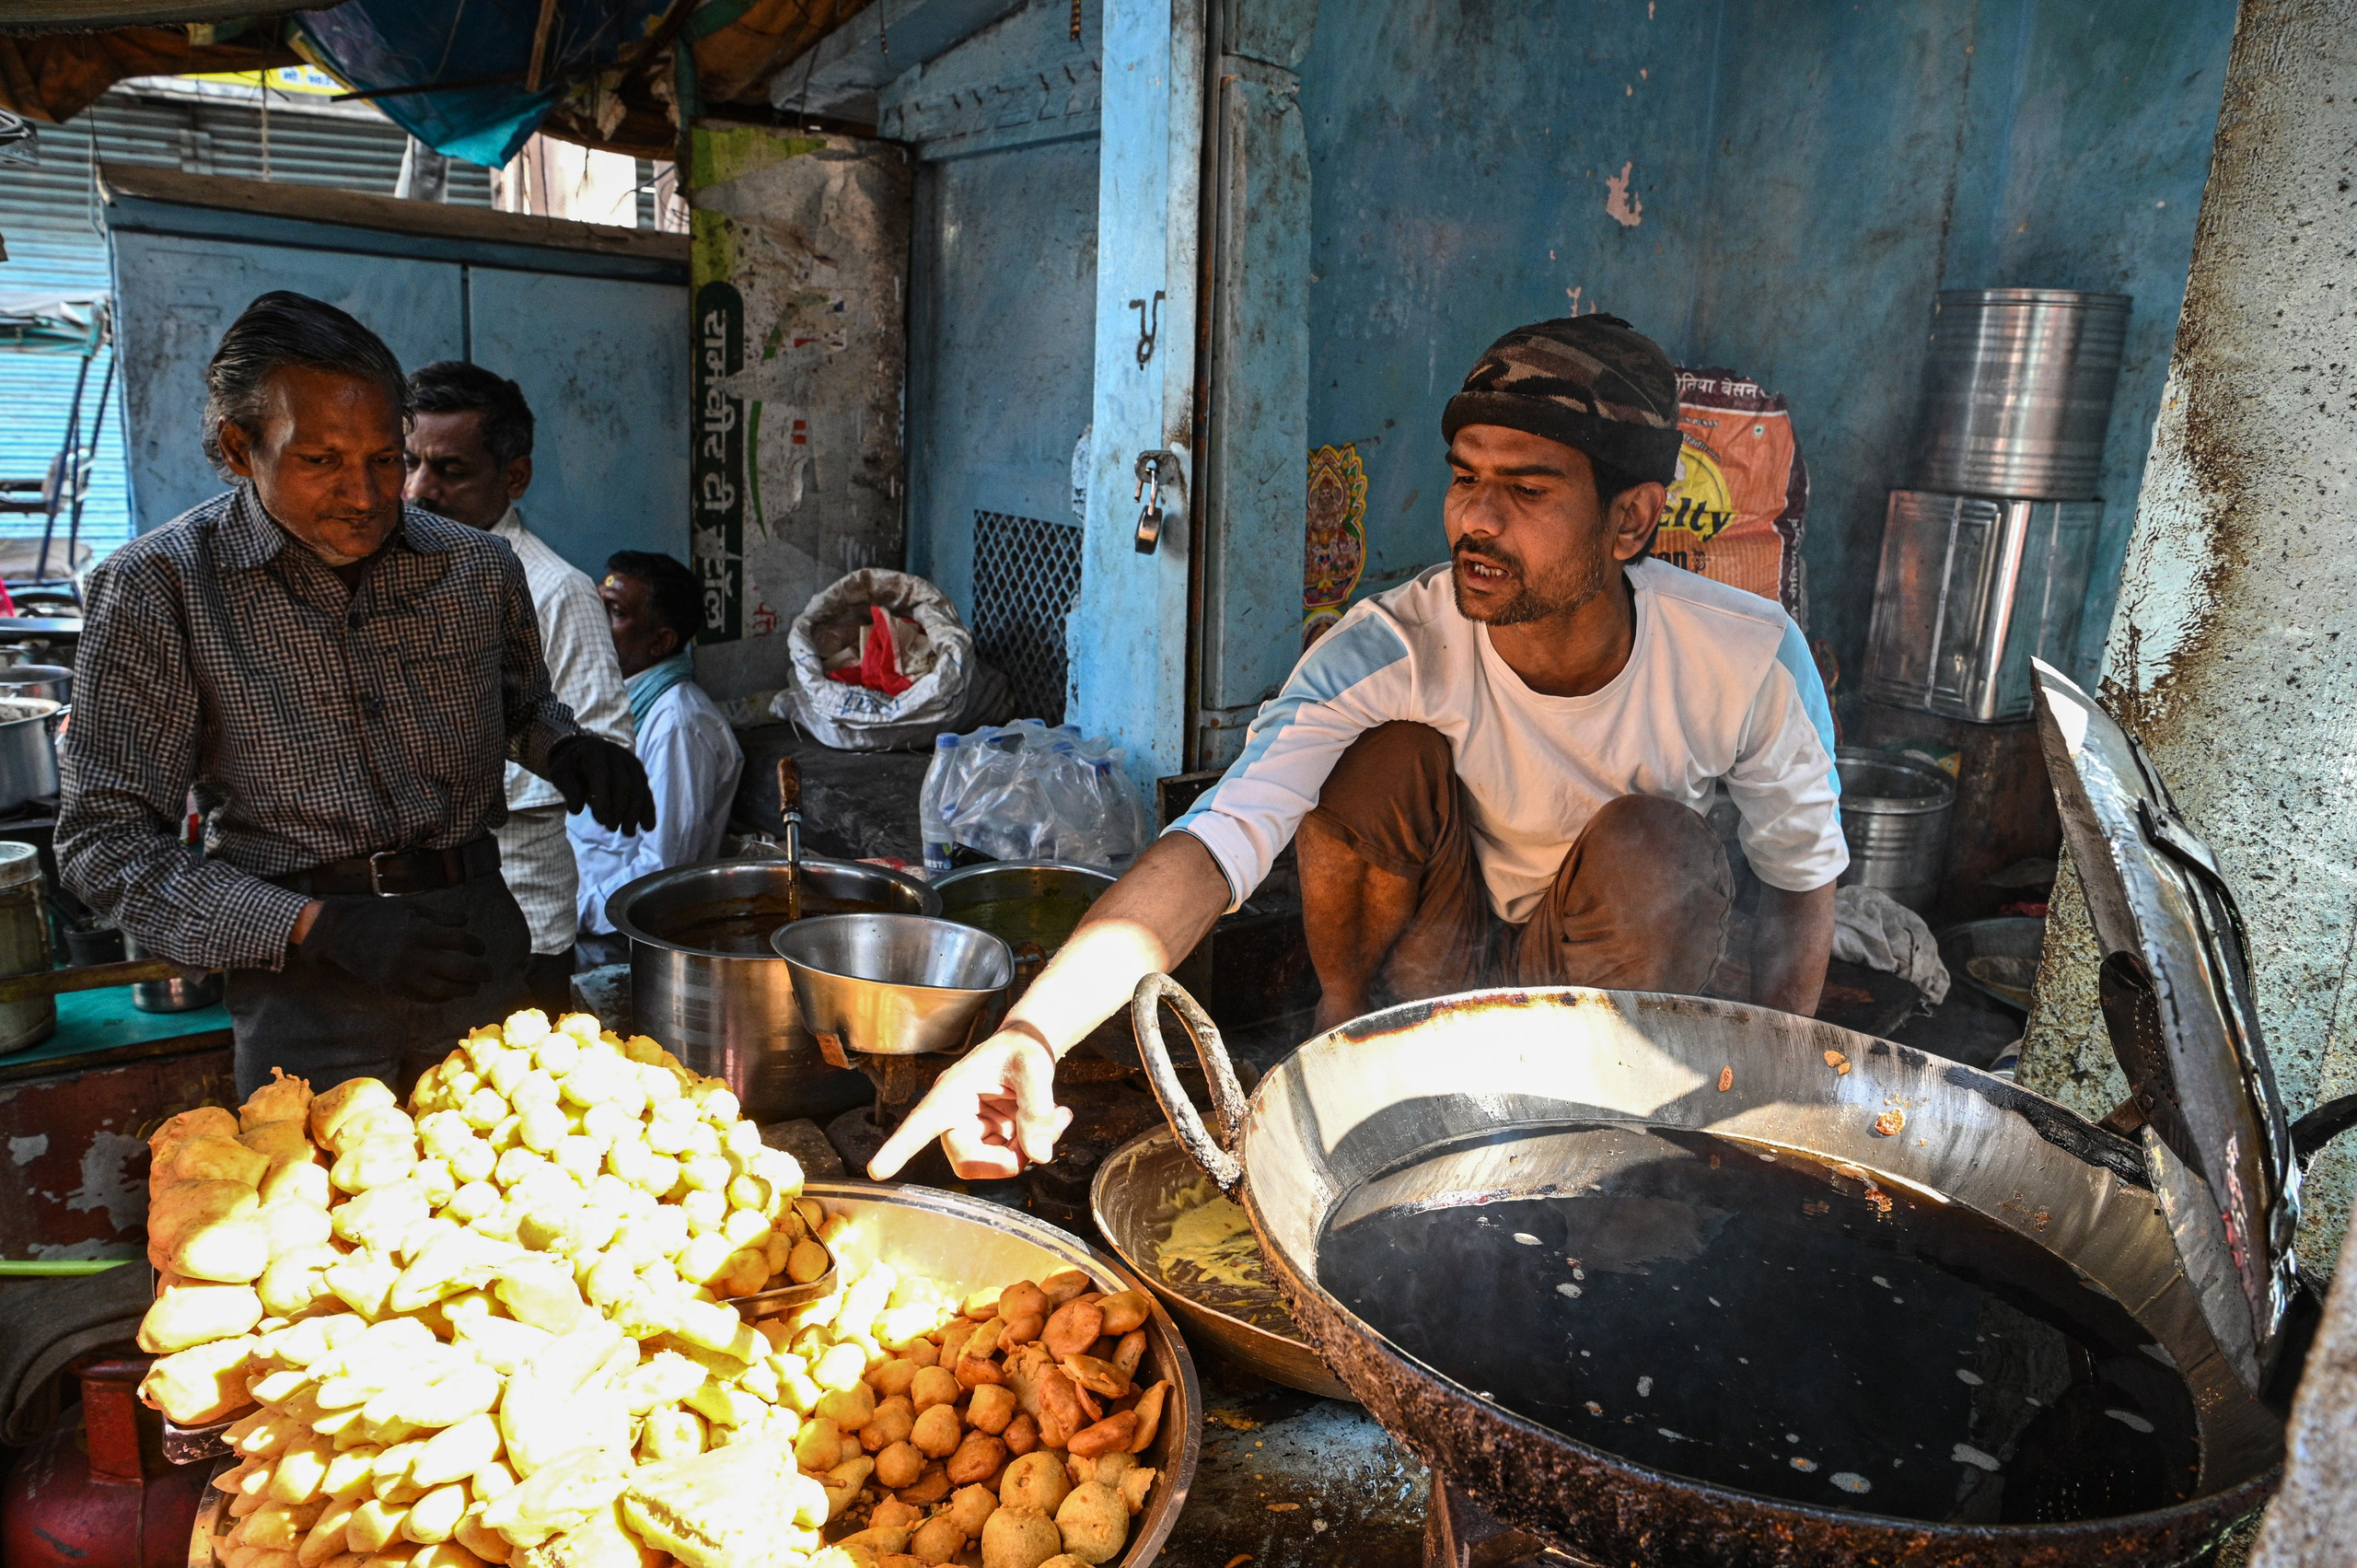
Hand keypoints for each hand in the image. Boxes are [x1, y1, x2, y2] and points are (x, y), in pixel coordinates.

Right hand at [296, 895, 489, 1002]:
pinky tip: (450, 993)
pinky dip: (439, 997)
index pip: (459, 941)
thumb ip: (441, 917)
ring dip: (462, 990)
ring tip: (474, 987)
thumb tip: (467, 921)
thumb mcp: (409, 908)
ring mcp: (399, 974)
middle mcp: (411, 955)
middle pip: (456, 968)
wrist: (338, 932)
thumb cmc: (377, 915)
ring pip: (441, 989)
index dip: (475, 945)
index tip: (481, 948)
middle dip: (478, 972)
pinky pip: (421, 997)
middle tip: (490, 973)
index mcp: (418, 930)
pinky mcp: (389, 987)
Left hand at [546, 734, 655, 832]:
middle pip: (624, 784)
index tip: (601, 822)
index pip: (601, 776)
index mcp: (594, 751)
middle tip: (611, 828)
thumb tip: (576, 810)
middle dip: (619, 809)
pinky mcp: (639, 772)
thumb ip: (569, 789)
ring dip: (634, 813)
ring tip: (627, 833)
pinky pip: (646, 792)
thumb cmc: (571, 767)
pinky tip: (648, 827)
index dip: (602, 800)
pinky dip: (648, 810)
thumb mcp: (561, 775)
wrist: (583, 752)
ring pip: (638, 789)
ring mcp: (631, 762)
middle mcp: (616, 754)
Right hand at [868, 1029, 1073, 1180]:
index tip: (878, 1170)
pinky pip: (1010, 1157)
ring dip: (1030, 1149)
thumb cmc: (1021, 1047)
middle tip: (1043, 1140)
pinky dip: (1037, 1144)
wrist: (1028, 1045)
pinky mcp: (991, 1137)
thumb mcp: (1034, 1067)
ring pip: (994, 1163)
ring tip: (1056, 1116)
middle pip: (968, 1159)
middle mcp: (955, 1114)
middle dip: (1008, 1159)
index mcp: (952, 1091)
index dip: (899, 1148)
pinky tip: (1052, 1118)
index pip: (922, 1122)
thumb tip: (1038, 1155)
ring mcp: (973, 1129)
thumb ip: (1036, 1109)